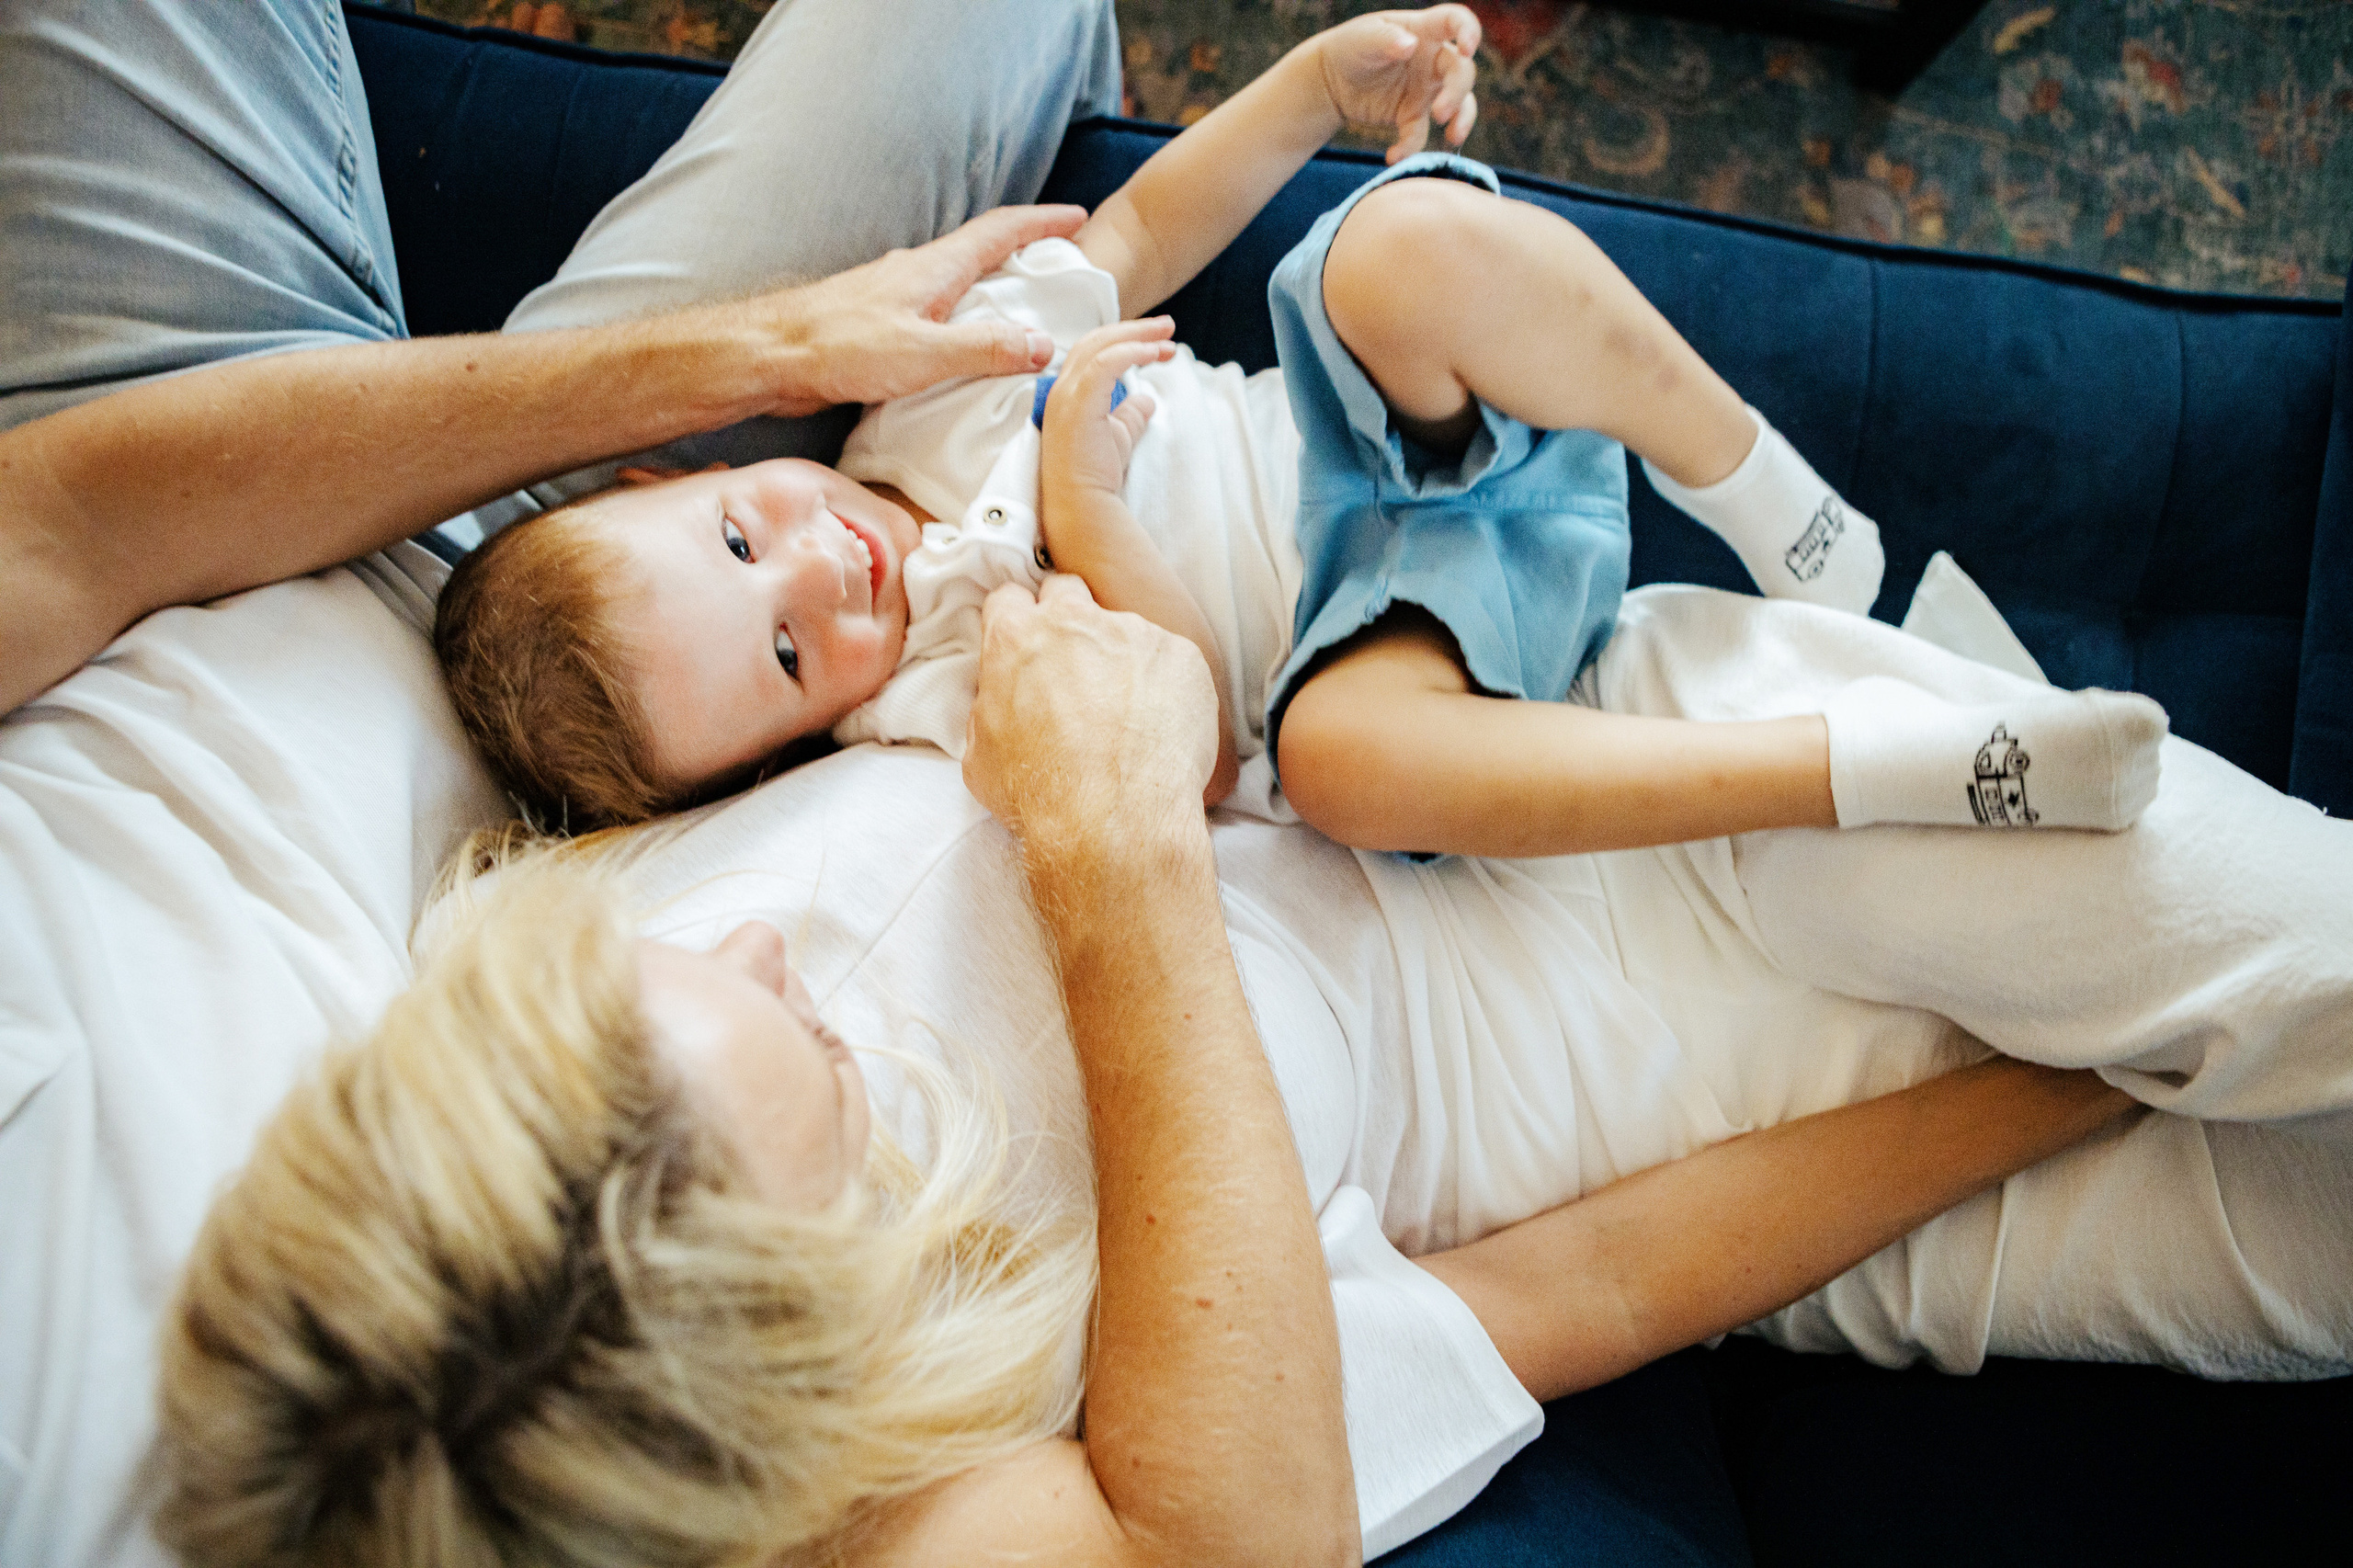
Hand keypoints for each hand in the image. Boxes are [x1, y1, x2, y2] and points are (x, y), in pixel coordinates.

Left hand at [741, 204, 1089, 416]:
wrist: (770, 357)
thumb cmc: (839, 348)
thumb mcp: (926, 354)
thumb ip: (986, 349)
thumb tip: (1041, 345)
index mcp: (935, 268)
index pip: (1001, 231)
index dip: (1042, 222)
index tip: (1077, 218)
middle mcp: (916, 272)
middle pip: (981, 251)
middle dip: (1023, 254)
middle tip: (1057, 268)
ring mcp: (894, 295)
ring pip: (956, 283)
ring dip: (991, 289)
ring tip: (1021, 314)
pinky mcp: (876, 323)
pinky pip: (934, 313)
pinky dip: (961, 320)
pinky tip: (962, 350)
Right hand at [963, 575, 1219, 850]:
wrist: (1110, 818)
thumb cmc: (1038, 794)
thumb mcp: (980, 755)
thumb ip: (990, 708)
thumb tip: (1001, 700)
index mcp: (1015, 638)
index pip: (1010, 600)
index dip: (1018, 621)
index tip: (1029, 644)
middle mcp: (1075, 621)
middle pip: (1068, 591)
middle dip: (1069, 618)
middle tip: (1076, 665)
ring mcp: (1133, 632)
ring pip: (1126, 630)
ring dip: (1123, 660)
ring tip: (1129, 716)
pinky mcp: (1180, 653)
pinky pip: (1172, 660)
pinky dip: (1167, 686)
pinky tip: (1162, 728)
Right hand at [1040, 318, 1170, 513]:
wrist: (1083, 506)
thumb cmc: (1097, 476)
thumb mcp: (1120, 436)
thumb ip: (1131, 414)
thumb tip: (1147, 399)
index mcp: (1067, 394)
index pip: (1092, 352)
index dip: (1126, 341)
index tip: (1160, 344)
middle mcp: (1061, 389)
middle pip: (1096, 340)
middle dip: (1135, 329)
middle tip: (1168, 327)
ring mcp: (1066, 395)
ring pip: (1100, 346)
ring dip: (1138, 336)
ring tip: (1168, 336)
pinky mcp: (1078, 404)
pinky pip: (1107, 363)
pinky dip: (1132, 352)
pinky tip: (1156, 353)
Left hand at [1314, 5, 1480, 163]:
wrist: (1331, 80)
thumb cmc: (1351, 47)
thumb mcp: (1363, 37)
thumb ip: (1386, 38)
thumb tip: (1411, 45)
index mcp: (1424, 32)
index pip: (1455, 21)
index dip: (1469, 31)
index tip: (1467, 49)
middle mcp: (1433, 61)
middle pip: (1462, 72)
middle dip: (1457, 93)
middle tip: (1439, 114)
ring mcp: (1426, 90)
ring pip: (1459, 105)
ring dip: (1460, 121)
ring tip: (1452, 136)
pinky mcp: (1412, 116)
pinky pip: (1420, 134)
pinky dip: (1410, 148)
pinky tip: (1393, 156)